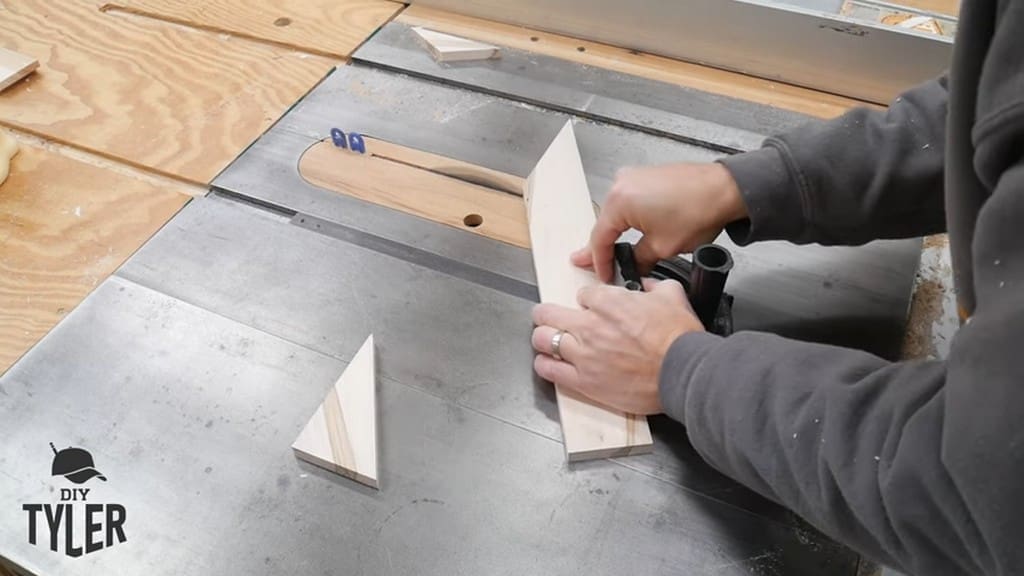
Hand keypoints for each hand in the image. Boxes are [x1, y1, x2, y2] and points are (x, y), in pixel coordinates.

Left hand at [531, 279, 703, 414]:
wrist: (684, 372)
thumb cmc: (680, 339)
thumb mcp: (672, 295)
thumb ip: (653, 286)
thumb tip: (646, 285)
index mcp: (609, 303)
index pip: (582, 294)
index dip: (587, 301)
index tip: (591, 308)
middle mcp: (590, 326)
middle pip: (548, 313)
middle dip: (548, 314)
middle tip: (549, 317)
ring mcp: (584, 355)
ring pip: (542, 340)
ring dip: (543, 338)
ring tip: (547, 340)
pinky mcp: (584, 381)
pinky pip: (550, 370)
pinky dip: (544, 364)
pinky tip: (547, 362)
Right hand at [573, 163, 745, 281]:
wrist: (726, 189)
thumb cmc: (700, 209)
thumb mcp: (663, 247)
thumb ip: (639, 260)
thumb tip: (633, 265)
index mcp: (619, 201)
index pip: (600, 238)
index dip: (600, 262)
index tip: (604, 274)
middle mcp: (621, 183)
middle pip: (605, 223)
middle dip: (602, 246)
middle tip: (595, 263)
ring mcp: (633, 176)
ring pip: (616, 212)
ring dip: (616, 231)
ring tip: (615, 250)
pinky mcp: (646, 176)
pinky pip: (628, 201)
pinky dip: (628, 218)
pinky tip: (631, 230)